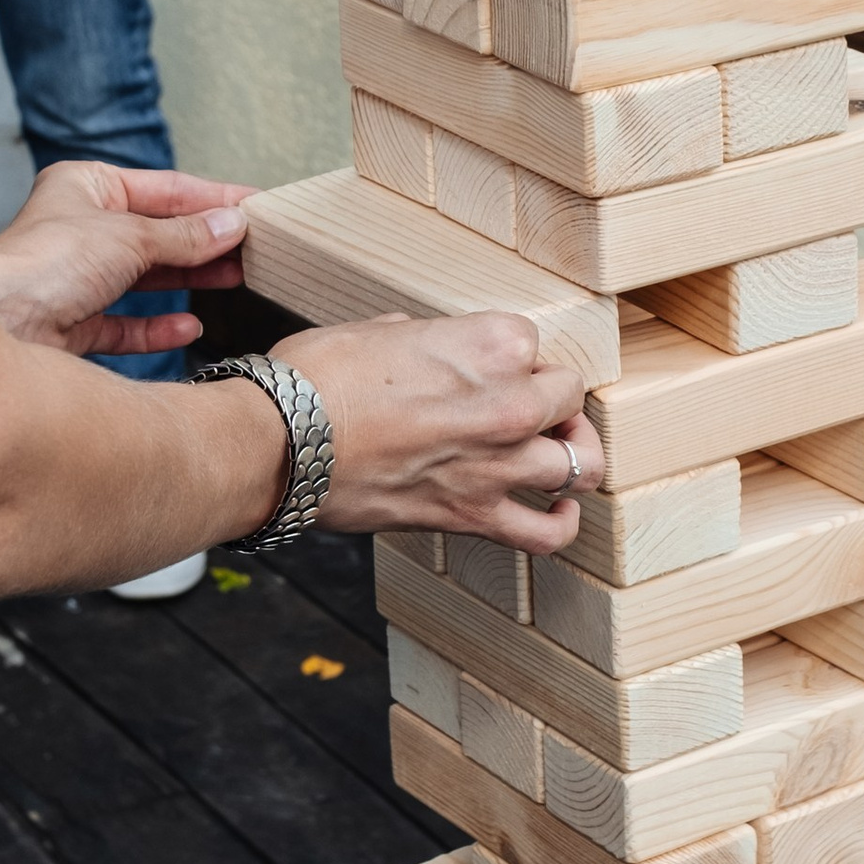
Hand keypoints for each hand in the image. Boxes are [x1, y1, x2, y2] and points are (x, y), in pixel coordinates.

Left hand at [0, 161, 252, 356]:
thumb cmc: (46, 263)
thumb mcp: (131, 237)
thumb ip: (186, 235)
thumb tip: (232, 225)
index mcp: (86, 188)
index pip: (165, 189)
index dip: (213, 199)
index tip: (256, 206)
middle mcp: (80, 231)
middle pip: (158, 234)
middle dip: (206, 241)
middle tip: (255, 247)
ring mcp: (76, 279)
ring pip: (145, 278)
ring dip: (189, 279)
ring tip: (236, 279)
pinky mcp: (72, 324)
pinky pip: (124, 325)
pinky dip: (157, 328)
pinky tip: (189, 327)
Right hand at [271, 315, 602, 550]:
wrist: (282, 443)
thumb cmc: (317, 378)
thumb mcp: (379, 329)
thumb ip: (428, 340)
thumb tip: (431, 350)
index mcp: (491, 344)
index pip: (536, 343)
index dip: (512, 355)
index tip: (489, 367)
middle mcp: (510, 403)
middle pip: (570, 396)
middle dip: (551, 398)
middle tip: (526, 402)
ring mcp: (498, 464)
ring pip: (580, 463)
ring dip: (570, 454)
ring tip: (553, 451)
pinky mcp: (474, 515)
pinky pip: (547, 533)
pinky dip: (560, 523)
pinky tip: (554, 509)